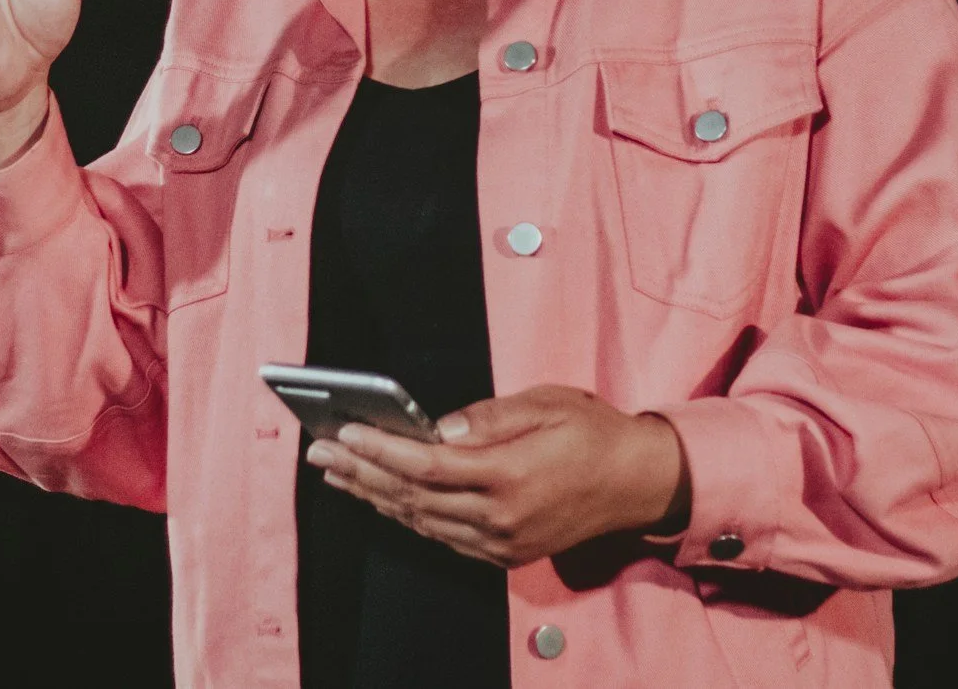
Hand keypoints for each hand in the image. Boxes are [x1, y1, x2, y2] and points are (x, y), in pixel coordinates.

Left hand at [305, 385, 691, 568]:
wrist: (637, 483)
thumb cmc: (593, 433)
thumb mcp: (545, 404)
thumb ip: (488, 418)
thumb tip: (436, 429)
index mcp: (509, 476)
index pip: (426, 465)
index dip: (380, 449)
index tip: (344, 430)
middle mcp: (500, 517)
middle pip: (413, 497)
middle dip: (360, 472)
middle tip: (319, 451)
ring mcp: (501, 541)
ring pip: (421, 521)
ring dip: (373, 497)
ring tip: (337, 473)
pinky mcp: (505, 553)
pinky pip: (442, 536)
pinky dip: (406, 516)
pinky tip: (382, 498)